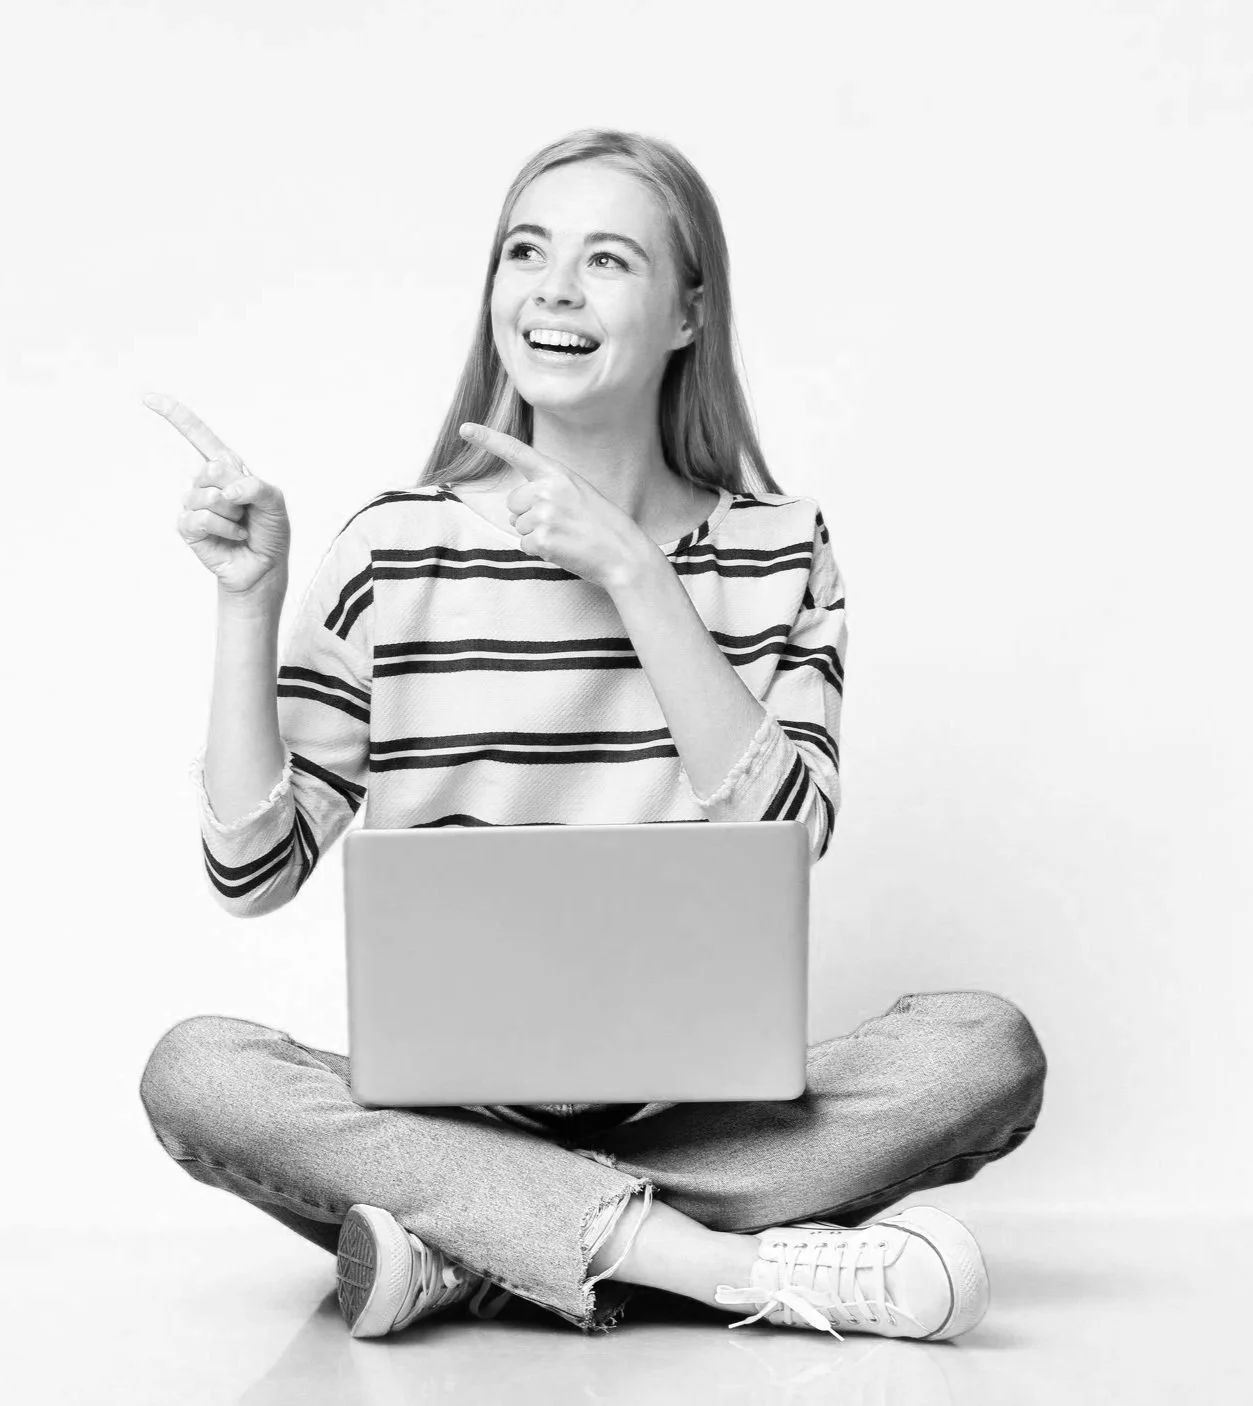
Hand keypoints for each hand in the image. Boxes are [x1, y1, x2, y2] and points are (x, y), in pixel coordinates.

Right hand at [146, 394, 291, 597]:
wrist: (265, 566)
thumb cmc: (270, 530)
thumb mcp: (275, 503)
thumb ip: (256, 487)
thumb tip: (226, 491)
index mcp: (227, 467)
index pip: (198, 436)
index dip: (176, 416)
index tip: (148, 399)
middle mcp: (207, 481)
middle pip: (212, 469)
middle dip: (238, 492)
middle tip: (247, 509)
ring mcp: (194, 503)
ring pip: (207, 496)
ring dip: (233, 514)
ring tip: (241, 524)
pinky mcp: (188, 526)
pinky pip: (202, 518)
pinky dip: (224, 528)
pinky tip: (234, 535)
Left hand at [457, 423, 654, 591]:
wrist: (624, 552)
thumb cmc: (602, 525)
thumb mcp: (578, 493)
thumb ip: (547, 491)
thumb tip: (514, 512)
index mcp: (558, 473)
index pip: (517, 451)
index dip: (488, 439)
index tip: (465, 429)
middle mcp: (547, 489)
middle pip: (512, 502)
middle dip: (527, 515)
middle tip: (561, 523)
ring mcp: (543, 514)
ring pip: (517, 525)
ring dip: (536, 534)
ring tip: (566, 536)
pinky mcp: (541, 538)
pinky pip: (524, 545)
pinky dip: (539, 551)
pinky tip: (563, 548)